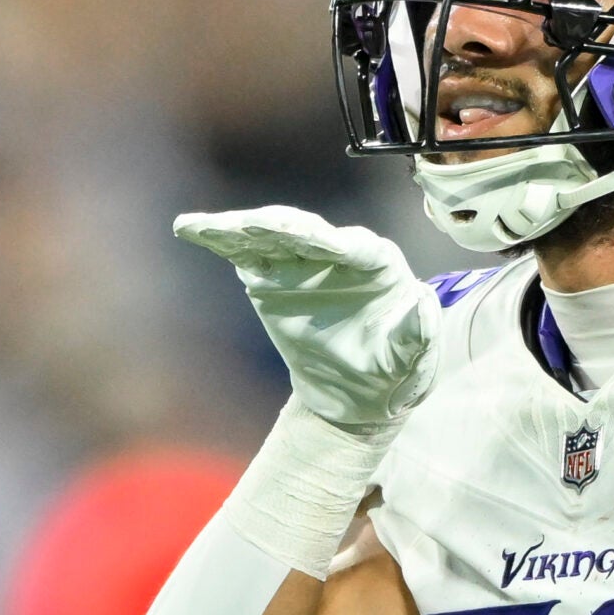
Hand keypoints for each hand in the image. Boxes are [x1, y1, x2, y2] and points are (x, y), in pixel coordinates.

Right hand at [175, 207, 439, 431]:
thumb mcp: (412, 360)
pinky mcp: (273, 272)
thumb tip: (422, 307)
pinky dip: (219, 240)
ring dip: (237, 228)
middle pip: (306, 232)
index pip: (351, 246)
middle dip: (275, 228)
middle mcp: (339, 251)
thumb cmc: (392, 371)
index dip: (324, 241)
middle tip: (244, 225)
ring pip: (270, 236)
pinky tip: (191, 229)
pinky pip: (245, 251)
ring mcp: (303, 259)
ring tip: (203, 225)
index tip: (299, 235)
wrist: (357, 389)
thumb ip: (417, 334)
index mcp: (378, 264)